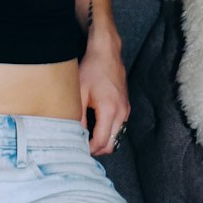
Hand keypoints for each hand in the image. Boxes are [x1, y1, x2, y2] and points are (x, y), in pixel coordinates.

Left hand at [79, 35, 129, 156]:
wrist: (107, 53)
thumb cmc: (92, 69)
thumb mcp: (80, 93)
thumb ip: (79, 117)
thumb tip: (76, 135)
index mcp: (110, 109)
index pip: (102, 142)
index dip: (89, 149)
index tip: (77, 149)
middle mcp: (122, 112)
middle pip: (112, 145)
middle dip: (97, 149)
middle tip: (81, 146)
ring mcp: (126, 110)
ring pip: (117, 137)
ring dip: (103, 141)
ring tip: (86, 137)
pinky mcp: (125, 107)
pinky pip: (119, 127)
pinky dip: (108, 132)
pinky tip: (95, 126)